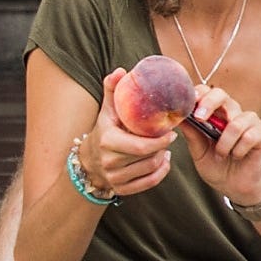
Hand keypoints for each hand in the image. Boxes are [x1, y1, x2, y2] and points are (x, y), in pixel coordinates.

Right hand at [81, 68, 179, 198]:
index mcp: (107, 141)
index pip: (141, 146)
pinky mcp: (121, 189)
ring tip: (165, 148)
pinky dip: (160, 173)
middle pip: (148, 157)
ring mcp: (115, 178)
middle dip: (162, 147)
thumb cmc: (103, 131)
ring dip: (162, 159)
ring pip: (150, 170)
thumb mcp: (106, 111)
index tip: (171, 131)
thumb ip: (113, 90)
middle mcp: (109, 162)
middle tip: (169, 137)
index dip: (160, 141)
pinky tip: (163, 162)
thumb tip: (121, 71)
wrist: (88, 161)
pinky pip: (148, 183)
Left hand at [184, 83, 260, 207]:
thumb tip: (177, 116)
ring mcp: (248, 120)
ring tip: (222, 154)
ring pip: (236, 122)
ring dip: (225, 143)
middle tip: (200, 119)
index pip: (206, 92)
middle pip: (221, 94)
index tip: (189, 103)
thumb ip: (191, 134)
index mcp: (214, 113)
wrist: (234, 185)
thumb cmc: (215, 165)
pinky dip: (239, 149)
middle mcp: (231, 112)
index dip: (198, 94)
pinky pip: (250, 135)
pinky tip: (237, 155)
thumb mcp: (198, 151)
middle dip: (209, 104)